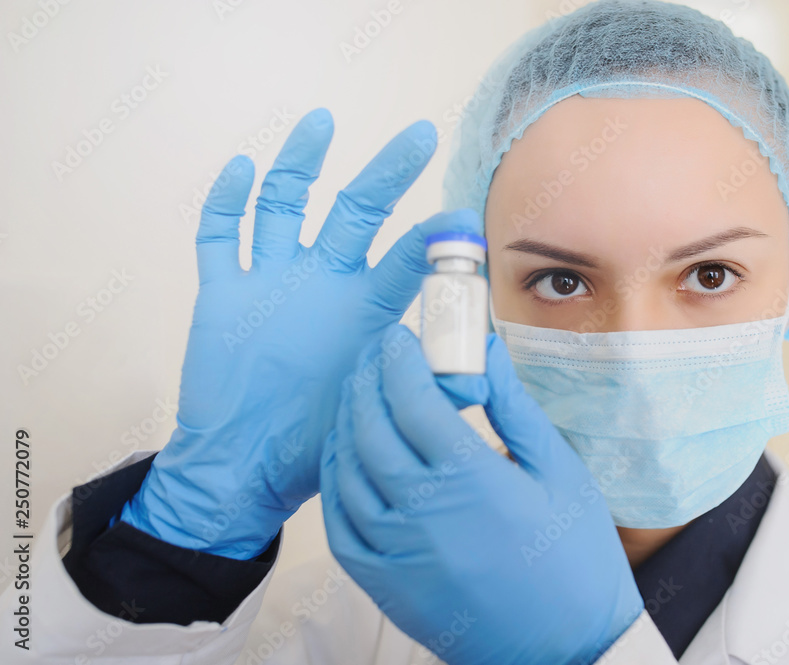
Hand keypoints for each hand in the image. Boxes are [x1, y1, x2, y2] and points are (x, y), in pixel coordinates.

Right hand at [117, 108, 480, 557]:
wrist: (243, 466)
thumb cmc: (314, 444)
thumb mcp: (375, 412)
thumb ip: (422, 391)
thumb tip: (479, 382)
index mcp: (365, 309)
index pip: (406, 260)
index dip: (434, 238)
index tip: (464, 214)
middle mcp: (323, 283)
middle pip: (355, 211)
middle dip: (387, 173)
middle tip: (420, 134)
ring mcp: (273, 282)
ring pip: (284, 206)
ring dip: (300, 164)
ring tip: (323, 121)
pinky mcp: (224, 293)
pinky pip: (221, 236)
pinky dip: (228, 200)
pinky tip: (243, 166)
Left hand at [321, 325, 642, 664]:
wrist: (566, 649)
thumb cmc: (574, 560)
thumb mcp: (559, 472)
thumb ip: (514, 407)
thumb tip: (486, 352)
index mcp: (471, 479)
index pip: (411, 399)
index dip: (398, 360)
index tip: (398, 338)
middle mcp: (423, 514)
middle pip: (370, 427)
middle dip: (366, 380)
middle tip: (374, 357)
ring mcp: (397, 553)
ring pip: (346, 471)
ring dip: (346, 424)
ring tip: (360, 397)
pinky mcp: (385, 585)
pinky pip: (339, 524)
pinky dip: (335, 482)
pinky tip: (347, 459)